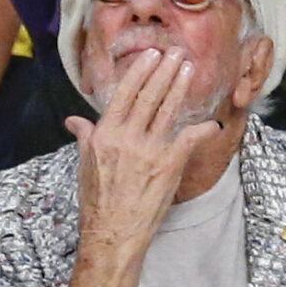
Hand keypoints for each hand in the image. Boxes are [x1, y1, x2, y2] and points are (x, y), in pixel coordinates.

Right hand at [63, 48, 222, 286]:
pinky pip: (189, 140)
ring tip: (189, 69)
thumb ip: (85, 138)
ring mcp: (149, 150)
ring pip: (168, 110)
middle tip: (176, 53)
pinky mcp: (168, 166)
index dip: (141, 72)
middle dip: (164, 71)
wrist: (113, 233)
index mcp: (104, 134)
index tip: (151, 55)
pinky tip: (211, 122)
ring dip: (180, 87)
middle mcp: (126, 137)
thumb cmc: (97, 202)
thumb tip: (74, 120)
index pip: (125, 93)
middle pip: (150, 96)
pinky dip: (202, 130)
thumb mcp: (84, 165)